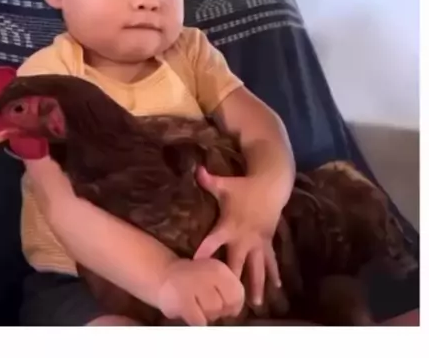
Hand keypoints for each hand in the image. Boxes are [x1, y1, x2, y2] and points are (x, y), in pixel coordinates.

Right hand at [157, 258, 244, 325]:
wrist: (166, 275)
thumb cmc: (195, 280)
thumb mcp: (215, 277)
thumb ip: (229, 290)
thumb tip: (236, 310)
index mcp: (219, 269)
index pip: (238, 295)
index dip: (234, 306)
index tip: (226, 307)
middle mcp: (208, 275)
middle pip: (226, 306)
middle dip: (220, 311)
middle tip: (208, 306)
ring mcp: (194, 287)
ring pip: (212, 314)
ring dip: (206, 316)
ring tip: (197, 306)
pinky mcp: (182, 300)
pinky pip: (199, 322)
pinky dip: (196, 321)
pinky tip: (190, 311)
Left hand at [193, 166, 283, 304]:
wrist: (272, 184)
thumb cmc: (243, 186)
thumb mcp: (225, 184)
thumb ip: (208, 180)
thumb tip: (194, 169)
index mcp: (229, 225)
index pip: (213, 240)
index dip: (205, 251)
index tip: (196, 265)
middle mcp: (244, 237)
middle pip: (237, 262)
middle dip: (232, 280)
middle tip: (229, 300)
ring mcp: (258, 241)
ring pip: (258, 267)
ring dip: (256, 285)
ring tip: (255, 303)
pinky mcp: (267, 241)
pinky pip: (271, 260)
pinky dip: (274, 273)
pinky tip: (277, 288)